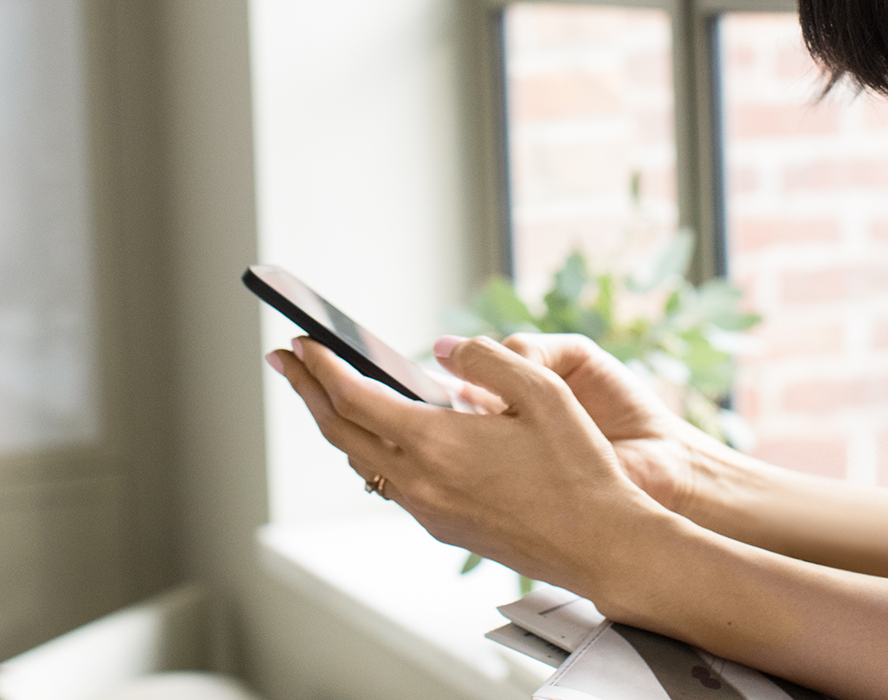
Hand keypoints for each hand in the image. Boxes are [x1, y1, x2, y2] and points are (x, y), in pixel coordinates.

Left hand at [268, 334, 672, 592]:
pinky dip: (368, 449)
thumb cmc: (581, 469)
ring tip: (323, 390)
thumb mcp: (544, 392)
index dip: (321, 367)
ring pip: (360, 460)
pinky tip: (379, 433)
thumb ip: (488, 358)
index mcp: (437, 444)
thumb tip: (444, 347)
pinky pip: (388, 482)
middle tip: (284, 359)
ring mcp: (429, 509)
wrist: (602, 545)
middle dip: (307, 391)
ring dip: (336, 422)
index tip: (301, 341)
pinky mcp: (443, 526)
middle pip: (341, 431)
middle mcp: (420, 482)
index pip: (354, 398)